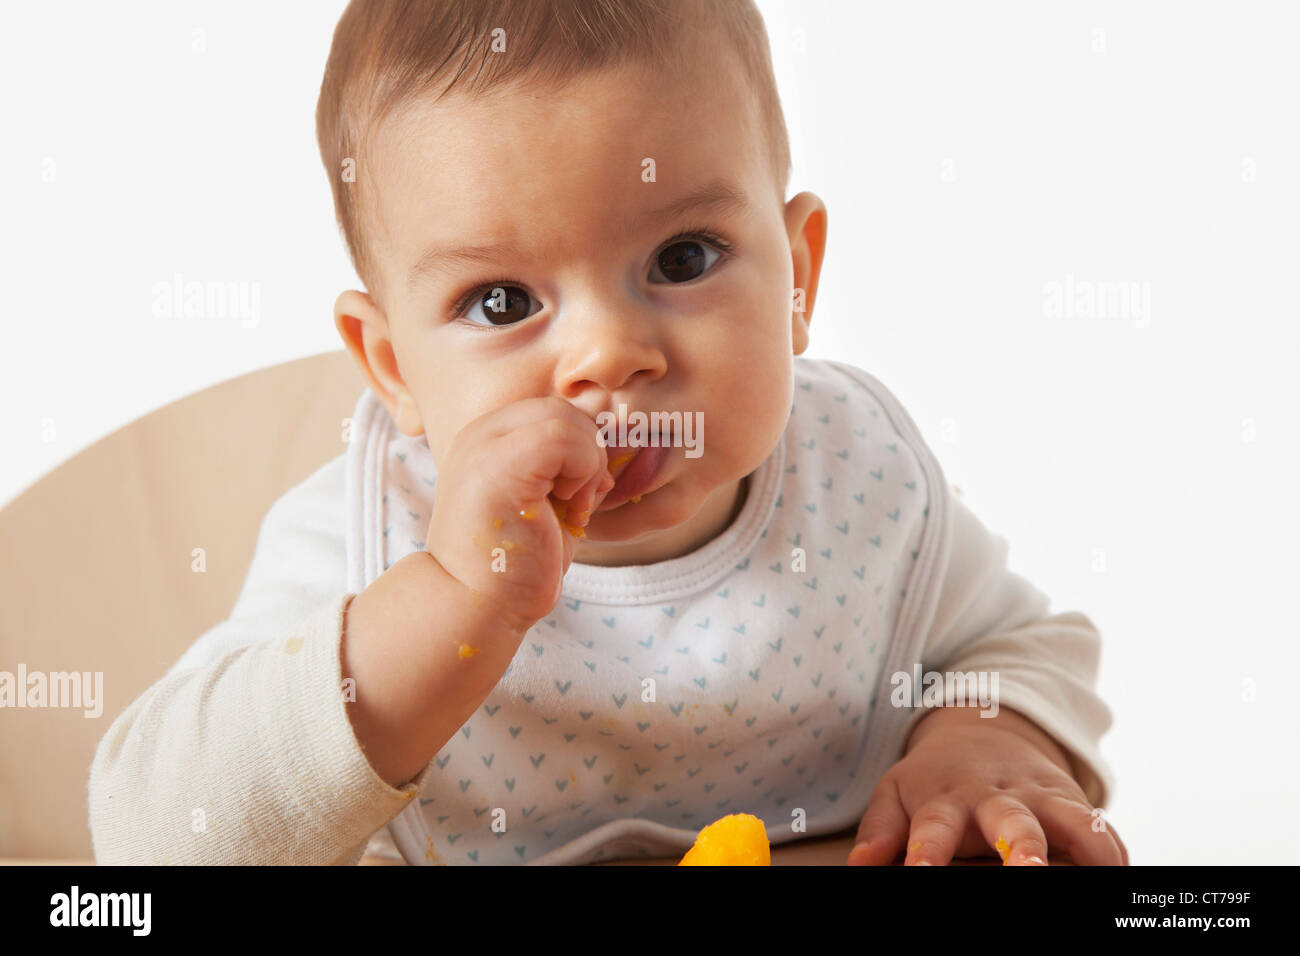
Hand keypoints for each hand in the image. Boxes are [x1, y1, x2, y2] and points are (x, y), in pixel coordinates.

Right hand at [424, 396, 614, 629]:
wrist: (473, 607)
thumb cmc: (513, 566)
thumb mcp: (546, 505)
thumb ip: (569, 472)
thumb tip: (606, 457)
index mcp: (488, 440)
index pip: (553, 413)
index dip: (578, 450)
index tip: (571, 499)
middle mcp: (479, 434)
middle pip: (561, 409)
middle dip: (586, 455)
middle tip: (575, 505)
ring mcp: (483, 445)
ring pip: (565, 417)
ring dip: (586, 466)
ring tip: (569, 510)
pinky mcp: (497, 465)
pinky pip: (563, 436)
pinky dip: (582, 472)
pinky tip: (566, 511)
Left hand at [846, 706, 1128, 865]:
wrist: (985, 730)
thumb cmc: (935, 779)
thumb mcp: (897, 794)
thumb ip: (880, 831)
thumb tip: (858, 868)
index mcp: (947, 798)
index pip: (934, 827)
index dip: (926, 852)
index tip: (919, 873)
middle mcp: (998, 797)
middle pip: (1012, 822)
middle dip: (1022, 847)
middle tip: (1026, 869)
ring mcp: (1041, 799)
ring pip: (1072, 821)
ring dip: (1085, 846)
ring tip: (1100, 874)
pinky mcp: (1074, 803)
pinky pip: (1104, 830)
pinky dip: (1116, 853)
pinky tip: (1123, 878)